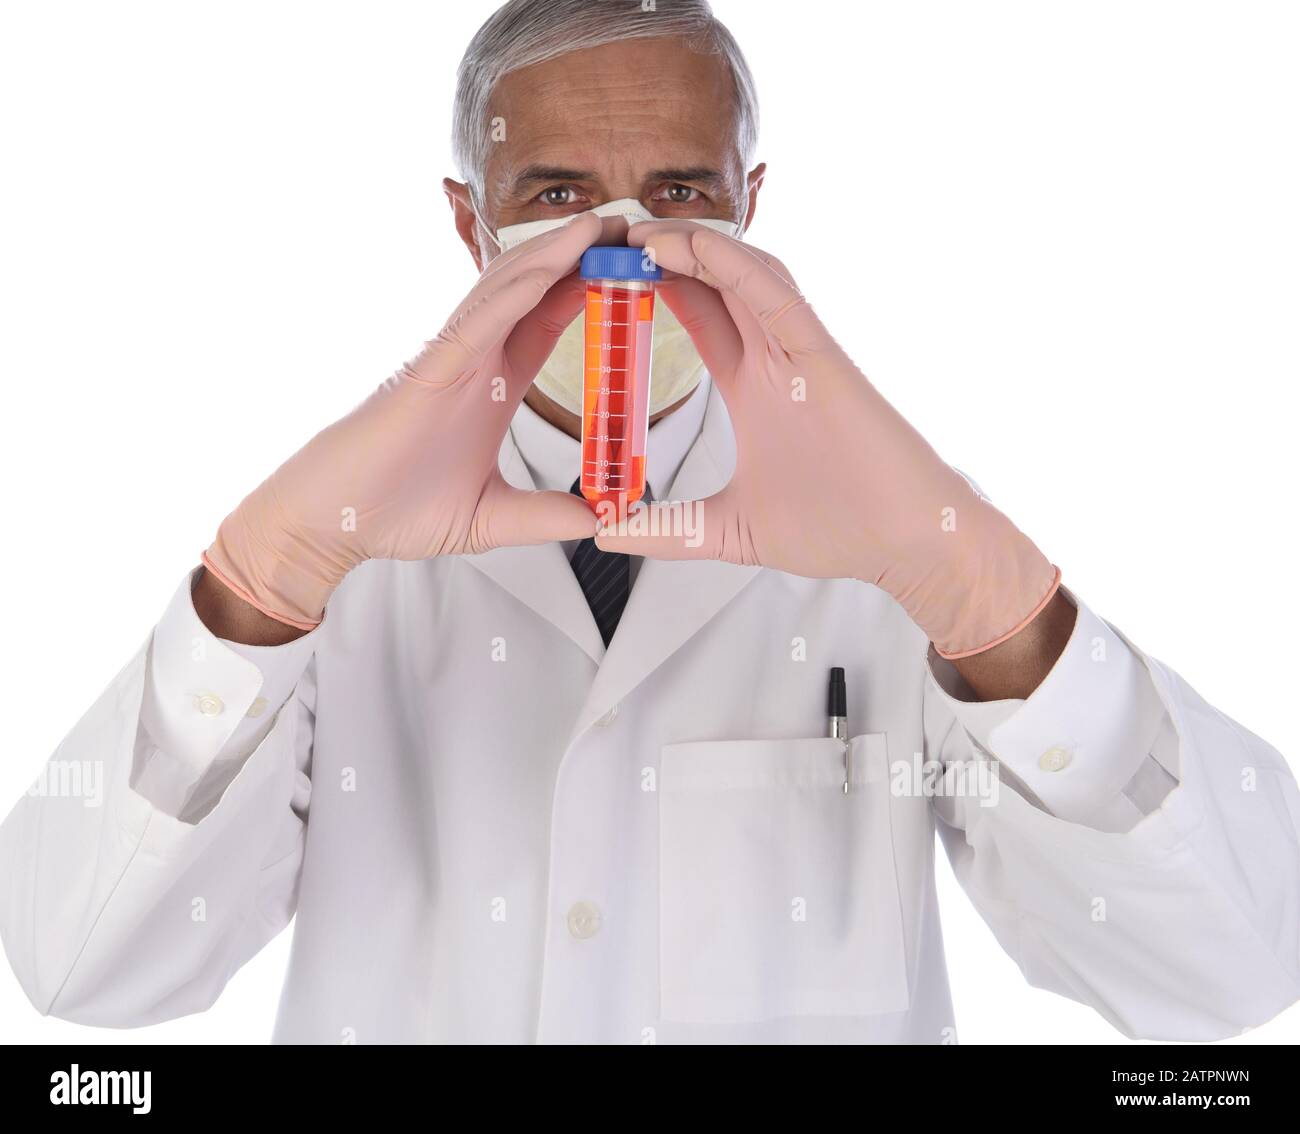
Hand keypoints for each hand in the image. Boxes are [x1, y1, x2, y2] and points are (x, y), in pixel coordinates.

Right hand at [202, 213, 602, 629]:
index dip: (586, 291)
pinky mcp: (427, 370)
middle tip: (629, 227)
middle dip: (580, 255)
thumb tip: (600, 520)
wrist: (335, 524)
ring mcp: (450, 358)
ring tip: (601, 224)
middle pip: (533, 290)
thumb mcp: (493, 519)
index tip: (630, 268)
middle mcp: (474, 359)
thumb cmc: (398, 512)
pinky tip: (552, 267)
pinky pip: (478, 321)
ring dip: (554, 254)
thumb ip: (547, 517)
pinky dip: (516, 291)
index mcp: (492, 384)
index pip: (547, 323)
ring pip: (507, 289)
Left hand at [596, 221, 1059, 658]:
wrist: (906, 542)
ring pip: (744, 275)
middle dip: (665, 251)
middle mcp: (776, 356)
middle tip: (611, 233)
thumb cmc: (838, 527)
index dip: (659, 286)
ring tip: (640, 231)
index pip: (700, 316)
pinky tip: (692, 247)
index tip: (608, 271)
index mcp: (754, 384)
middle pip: (715, 282)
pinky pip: (777, 298)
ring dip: (692, 247)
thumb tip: (606, 535)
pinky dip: (735, 267)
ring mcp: (801, 351)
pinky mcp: (825, 358)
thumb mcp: (728, 530)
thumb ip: (668, 530)